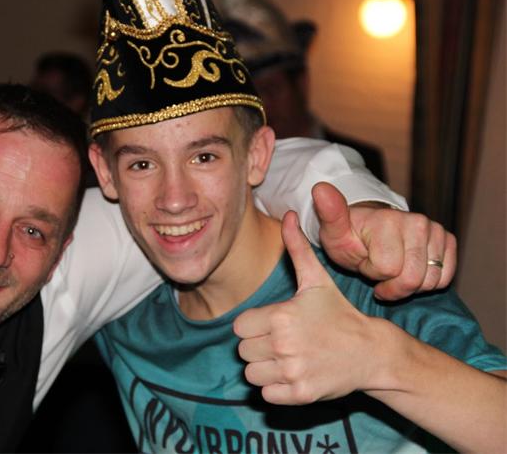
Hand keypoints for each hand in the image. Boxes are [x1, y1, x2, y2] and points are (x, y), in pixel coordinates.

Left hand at [233, 211, 379, 404]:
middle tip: (283, 342)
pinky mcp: (300, 395)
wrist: (372, 352)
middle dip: (258, 347)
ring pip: (251, 375)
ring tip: (287, 358)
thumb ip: (297, 248)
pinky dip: (276, 389)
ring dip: (264, 369)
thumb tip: (288, 215)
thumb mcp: (317, 280)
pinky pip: (266, 395)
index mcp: (280, 316)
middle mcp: (283, 345)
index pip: (239, 327)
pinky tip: (294, 375)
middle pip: (243, 351)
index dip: (253, 325)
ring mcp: (292, 371)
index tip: (273, 325)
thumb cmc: (339, 313)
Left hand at [312, 182, 455, 299]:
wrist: (367, 230)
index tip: (363, 262)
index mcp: (388, 221)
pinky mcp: (447, 239)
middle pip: (412, 279)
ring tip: (391, 269)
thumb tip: (320, 188)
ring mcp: (435, 230)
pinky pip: (445, 276)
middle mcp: (417, 222)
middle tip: (377, 271)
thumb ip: (329, 213)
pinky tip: (409, 270)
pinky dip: (427, 282)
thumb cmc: (348, 236)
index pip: (388, 270)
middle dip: (391, 284)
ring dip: (408, 284)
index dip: (372, 273)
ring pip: (430, 281)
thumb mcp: (332, 231)